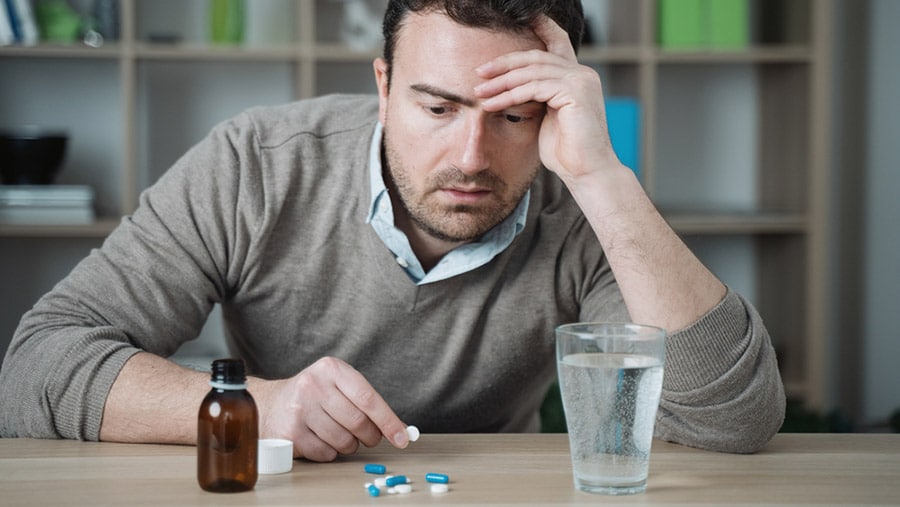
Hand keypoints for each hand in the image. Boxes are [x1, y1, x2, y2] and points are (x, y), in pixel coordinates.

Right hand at [253, 356, 408, 461]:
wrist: (270, 404)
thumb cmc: (314, 396)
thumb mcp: (338, 385)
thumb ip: (367, 402)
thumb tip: (401, 430)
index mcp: (331, 369)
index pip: (368, 398)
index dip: (389, 421)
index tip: (403, 438)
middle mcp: (313, 386)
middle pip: (358, 422)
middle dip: (370, 436)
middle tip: (369, 437)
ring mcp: (299, 410)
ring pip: (344, 440)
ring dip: (349, 445)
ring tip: (339, 434)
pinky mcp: (290, 433)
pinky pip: (326, 453)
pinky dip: (330, 452)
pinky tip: (321, 439)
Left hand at [473, 15, 621, 181]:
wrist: (586, 173)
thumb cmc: (566, 152)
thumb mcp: (547, 117)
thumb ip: (536, 96)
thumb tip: (512, 88)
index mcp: (577, 77)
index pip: (556, 43)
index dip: (540, 27)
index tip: (519, 20)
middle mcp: (582, 74)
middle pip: (536, 57)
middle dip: (504, 63)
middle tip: (479, 72)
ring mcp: (581, 81)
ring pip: (531, 72)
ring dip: (501, 82)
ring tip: (479, 92)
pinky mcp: (575, 92)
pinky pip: (534, 88)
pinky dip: (509, 95)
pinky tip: (491, 104)